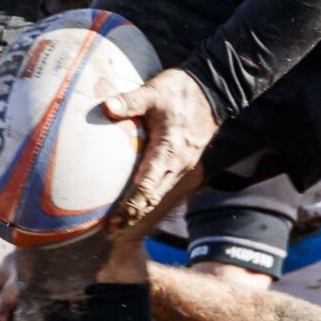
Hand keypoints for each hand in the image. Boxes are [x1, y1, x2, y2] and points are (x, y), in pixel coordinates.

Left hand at [99, 66, 216, 232]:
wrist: (215, 90)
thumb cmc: (181, 90)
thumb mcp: (154, 91)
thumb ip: (130, 102)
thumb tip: (106, 107)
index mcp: (169, 149)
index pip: (147, 185)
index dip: (130, 205)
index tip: (113, 219)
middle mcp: (178, 163)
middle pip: (153, 197)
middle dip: (132, 215)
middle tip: (109, 230)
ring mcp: (183, 165)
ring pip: (160, 194)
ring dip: (141, 209)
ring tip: (118, 223)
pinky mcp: (184, 162)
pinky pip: (165, 185)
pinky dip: (150, 197)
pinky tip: (135, 202)